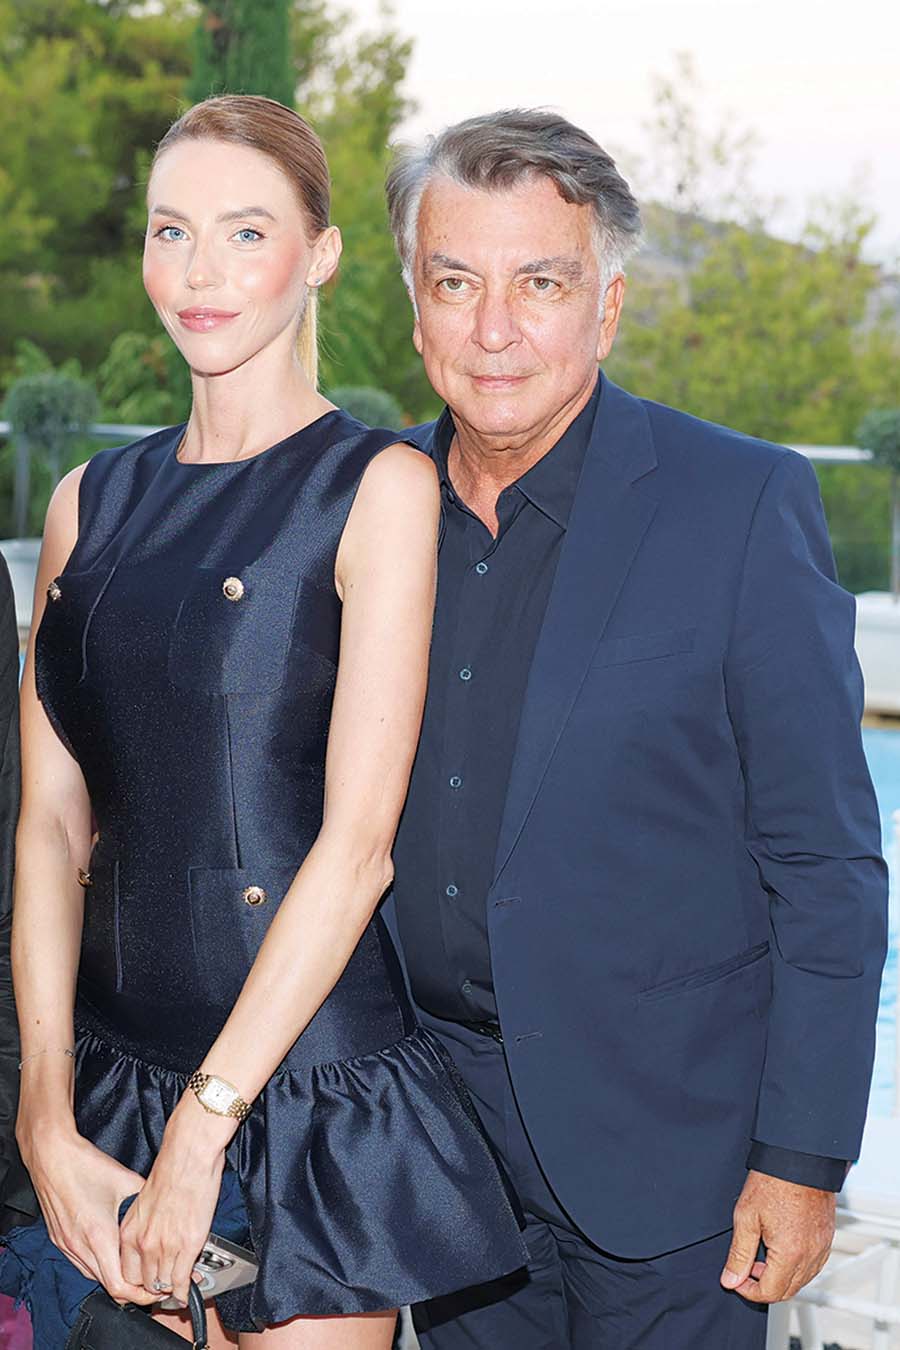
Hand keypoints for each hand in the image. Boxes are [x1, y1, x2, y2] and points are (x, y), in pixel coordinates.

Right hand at [20, 1123, 151, 1303]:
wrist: (51, 1156)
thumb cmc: (84, 1166)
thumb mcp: (125, 1180)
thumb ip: (146, 1197)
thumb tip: (165, 1204)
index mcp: (99, 1236)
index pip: (119, 1285)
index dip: (139, 1293)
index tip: (155, 1289)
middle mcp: (80, 1247)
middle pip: (107, 1286)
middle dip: (131, 1289)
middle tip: (150, 1282)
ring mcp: (67, 1245)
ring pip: (93, 1276)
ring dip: (114, 1277)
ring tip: (133, 1269)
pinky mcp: (60, 1240)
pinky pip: (81, 1263)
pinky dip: (98, 1266)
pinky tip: (111, 1254)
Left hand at [119, 1103, 226, 1306]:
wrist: (189, 1153)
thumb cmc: (171, 1166)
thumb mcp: (145, 1199)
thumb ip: (145, 1221)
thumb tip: (154, 1231)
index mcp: (129, 1230)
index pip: (126, 1272)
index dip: (139, 1279)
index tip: (148, 1279)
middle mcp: (143, 1243)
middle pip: (144, 1283)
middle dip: (155, 1287)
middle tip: (165, 1285)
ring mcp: (165, 1247)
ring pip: (163, 1284)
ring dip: (171, 1289)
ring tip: (178, 1286)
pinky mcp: (188, 1245)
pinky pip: (181, 1281)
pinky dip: (184, 1290)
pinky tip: (187, 1290)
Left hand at [721, 1170, 835, 1301]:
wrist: (799, 1158)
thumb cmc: (773, 1181)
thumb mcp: (746, 1217)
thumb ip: (738, 1254)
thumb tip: (730, 1279)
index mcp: (790, 1254)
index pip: (770, 1292)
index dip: (748, 1290)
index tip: (736, 1279)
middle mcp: (811, 1255)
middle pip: (787, 1290)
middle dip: (764, 1285)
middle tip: (746, 1267)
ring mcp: (822, 1247)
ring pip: (801, 1280)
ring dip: (780, 1276)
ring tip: (761, 1254)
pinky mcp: (827, 1238)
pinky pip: (812, 1265)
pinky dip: (795, 1266)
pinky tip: (780, 1248)